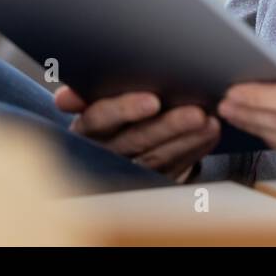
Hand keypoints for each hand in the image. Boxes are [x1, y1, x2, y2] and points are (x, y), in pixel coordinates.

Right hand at [53, 85, 219, 183]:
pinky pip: (173, 169)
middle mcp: (103, 152)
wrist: (112, 145)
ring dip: (187, 139)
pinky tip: (210, 134)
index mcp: (86, 128)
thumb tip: (65, 99)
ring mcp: (128, 169)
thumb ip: (86, 95)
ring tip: (210, 122)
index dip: (125, 109)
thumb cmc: (109, 111)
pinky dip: (194, 150)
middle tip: (197, 113)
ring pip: (157, 157)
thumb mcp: (95, 99)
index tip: (152, 101)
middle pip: (134, 140)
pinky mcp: (149, 181)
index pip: (99, 118)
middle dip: (168, 126)